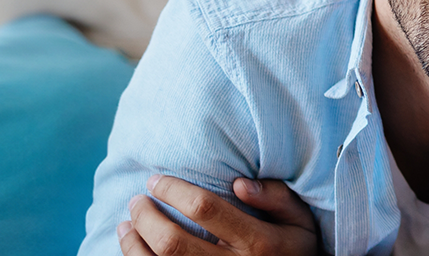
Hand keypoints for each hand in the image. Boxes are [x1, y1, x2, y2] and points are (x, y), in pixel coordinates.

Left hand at [118, 175, 320, 255]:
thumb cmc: (296, 248)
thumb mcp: (300, 220)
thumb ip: (276, 198)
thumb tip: (238, 184)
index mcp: (258, 242)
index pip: (204, 208)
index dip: (173, 190)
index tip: (156, 180)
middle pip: (173, 242)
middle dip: (146, 216)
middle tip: (137, 199)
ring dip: (133, 244)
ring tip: (127, 223)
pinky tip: (133, 247)